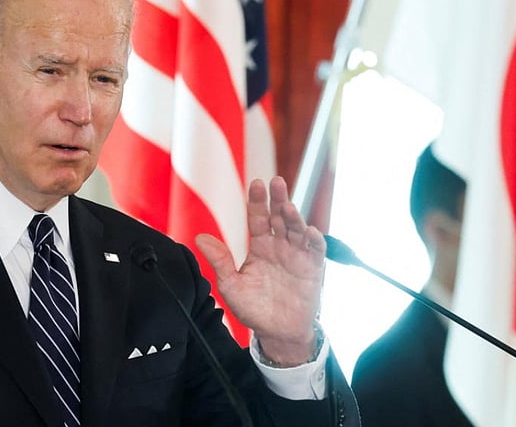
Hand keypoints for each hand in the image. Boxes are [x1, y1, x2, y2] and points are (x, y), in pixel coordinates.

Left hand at [195, 177, 325, 366]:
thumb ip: (219, 261)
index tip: (255, 184)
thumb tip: (200, 238)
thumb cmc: (254, 308)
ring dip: (294, 217)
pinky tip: (310, 232)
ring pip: (297, 229)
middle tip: (275, 182)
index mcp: (260, 246)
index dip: (257, 202)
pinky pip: (316, 251)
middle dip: (278, 199)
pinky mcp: (313, 269)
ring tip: (287, 207)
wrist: (277, 333)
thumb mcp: (231, 285)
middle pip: (279, 217)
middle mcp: (280, 246)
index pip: (258, 218)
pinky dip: (315, 240)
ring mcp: (297, 256)